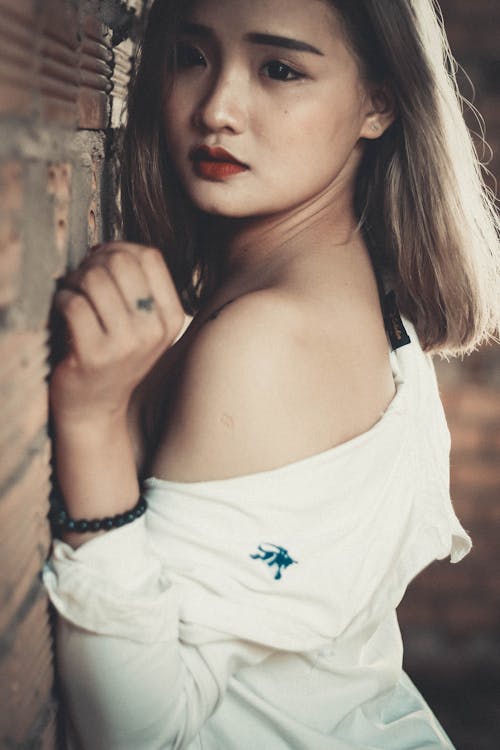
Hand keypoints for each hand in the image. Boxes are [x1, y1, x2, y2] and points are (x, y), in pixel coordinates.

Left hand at [50, 242, 184, 425]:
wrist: (96, 406)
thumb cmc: (114, 356)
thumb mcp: (142, 324)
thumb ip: (138, 286)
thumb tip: (109, 248)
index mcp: (171, 318)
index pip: (149, 256)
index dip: (120, 248)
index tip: (102, 262)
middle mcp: (153, 331)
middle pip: (121, 262)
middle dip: (94, 262)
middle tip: (82, 278)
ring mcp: (125, 345)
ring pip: (94, 279)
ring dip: (74, 279)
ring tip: (71, 292)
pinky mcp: (94, 356)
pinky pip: (73, 303)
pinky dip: (61, 298)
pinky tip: (63, 308)